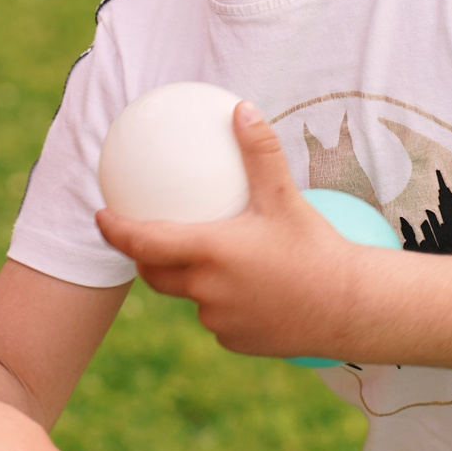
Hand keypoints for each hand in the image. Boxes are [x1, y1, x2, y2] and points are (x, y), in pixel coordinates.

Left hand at [96, 102, 365, 359]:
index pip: (144, 242)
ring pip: (191, 297)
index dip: (115, 231)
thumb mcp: (287, 198)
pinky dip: (222, 303)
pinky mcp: (235, 341)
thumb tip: (241, 108)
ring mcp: (219, 320)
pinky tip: (248, 292)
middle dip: (144, 257)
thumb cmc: (317, 249)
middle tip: (148, 237)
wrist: (351, 309)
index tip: (100, 217)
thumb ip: (260, 153)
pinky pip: (217, 318)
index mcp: (210, 252)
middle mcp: (206, 290)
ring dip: (192, 280)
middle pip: (156, 275)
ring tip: (214, 261)